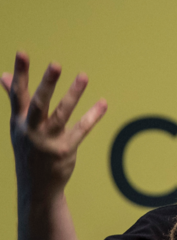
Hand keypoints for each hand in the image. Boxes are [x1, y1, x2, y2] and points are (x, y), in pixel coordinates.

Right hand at [1, 52, 106, 202]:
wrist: (36, 186)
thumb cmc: (29, 149)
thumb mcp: (18, 125)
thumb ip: (14, 98)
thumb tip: (2, 75)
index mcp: (18, 121)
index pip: (17, 94)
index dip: (20, 73)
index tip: (22, 52)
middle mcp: (31, 130)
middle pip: (38, 103)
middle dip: (46, 84)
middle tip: (56, 64)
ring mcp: (48, 141)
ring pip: (61, 114)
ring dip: (73, 95)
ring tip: (84, 76)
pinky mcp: (64, 150)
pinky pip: (81, 129)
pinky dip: (92, 115)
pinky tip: (103, 103)